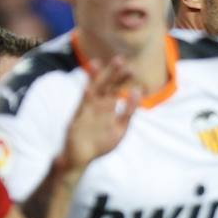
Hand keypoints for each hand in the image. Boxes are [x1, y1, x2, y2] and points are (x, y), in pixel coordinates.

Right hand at [63, 57, 138, 174]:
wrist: (81, 157)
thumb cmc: (101, 144)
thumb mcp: (120, 128)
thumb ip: (128, 112)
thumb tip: (137, 93)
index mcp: (108, 108)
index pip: (117, 90)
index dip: (123, 81)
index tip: (133, 71)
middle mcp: (98, 105)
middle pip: (106, 86)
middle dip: (113, 74)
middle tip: (123, 60)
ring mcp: (88, 109)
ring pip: (95, 90)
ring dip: (100, 78)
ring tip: (103, 63)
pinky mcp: (80, 116)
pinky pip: (84, 103)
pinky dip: (87, 93)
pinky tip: (90, 84)